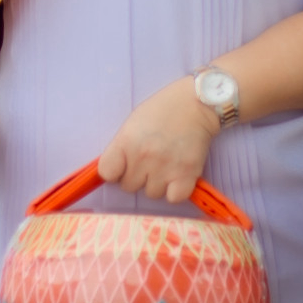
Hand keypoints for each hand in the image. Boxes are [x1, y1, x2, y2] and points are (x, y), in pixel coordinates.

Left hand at [97, 77, 218, 204]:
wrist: (196, 103)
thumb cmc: (162, 110)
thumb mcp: (133, 123)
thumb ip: (121, 148)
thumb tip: (115, 171)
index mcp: (126, 141)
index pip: (106, 173)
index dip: (114, 171)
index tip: (123, 166)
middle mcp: (143, 157)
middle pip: (128, 186)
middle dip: (137, 176)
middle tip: (150, 160)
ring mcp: (165, 168)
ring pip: (151, 194)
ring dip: (157, 184)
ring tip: (166, 165)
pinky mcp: (187, 176)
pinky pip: (173, 198)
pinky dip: (175, 191)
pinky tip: (178, 176)